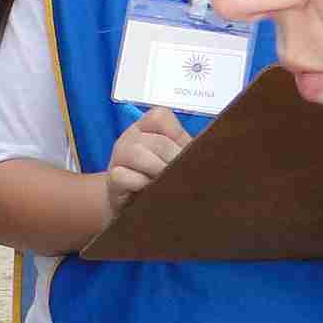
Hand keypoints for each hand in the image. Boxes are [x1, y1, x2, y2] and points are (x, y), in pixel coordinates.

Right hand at [100, 107, 189, 227]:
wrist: (130, 206)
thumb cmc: (156, 179)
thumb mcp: (172, 160)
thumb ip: (185, 150)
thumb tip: (210, 150)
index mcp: (146, 127)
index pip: (159, 116)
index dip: (176, 134)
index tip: (183, 153)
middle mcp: (130, 137)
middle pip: (156, 140)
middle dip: (174, 159)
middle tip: (183, 175)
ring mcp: (117, 157)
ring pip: (136, 152)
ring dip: (157, 169)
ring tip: (168, 183)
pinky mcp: (112, 179)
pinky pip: (122, 175)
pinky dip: (140, 184)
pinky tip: (148, 191)